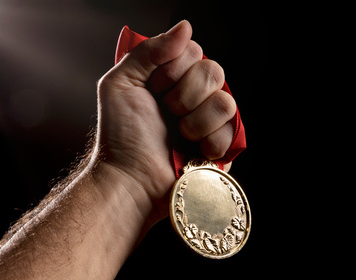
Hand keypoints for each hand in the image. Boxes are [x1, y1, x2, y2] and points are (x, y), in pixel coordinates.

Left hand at [95, 20, 236, 225]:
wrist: (130, 177)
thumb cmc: (121, 135)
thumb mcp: (122, 82)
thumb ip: (149, 50)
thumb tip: (185, 26)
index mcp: (173, 78)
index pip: (194, 52)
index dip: (173, 69)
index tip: (153, 89)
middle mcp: (195, 95)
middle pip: (214, 72)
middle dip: (184, 95)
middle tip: (166, 113)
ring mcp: (211, 120)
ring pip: (226, 101)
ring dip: (196, 121)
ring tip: (179, 136)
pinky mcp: (224, 145)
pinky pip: (233, 129)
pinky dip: (210, 141)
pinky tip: (194, 151)